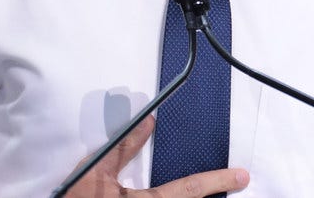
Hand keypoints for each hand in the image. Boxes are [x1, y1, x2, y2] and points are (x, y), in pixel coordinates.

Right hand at [66, 115, 249, 196]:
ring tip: (216, 187)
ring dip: (194, 194)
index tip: (242, 176)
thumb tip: (149, 123)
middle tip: (237, 180)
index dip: (216, 181)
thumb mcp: (95, 170)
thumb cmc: (72, 197)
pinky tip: (188, 192)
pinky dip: (176, 197)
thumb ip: (124, 147)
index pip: (186, 190)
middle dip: (211, 191)